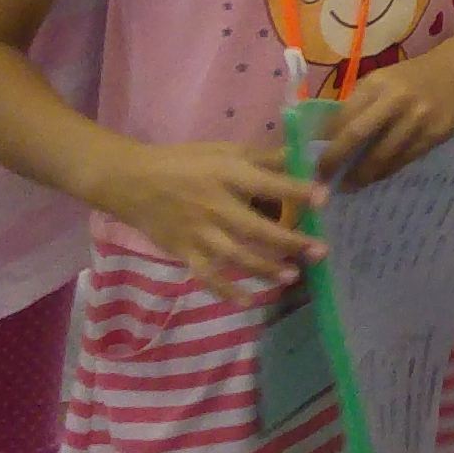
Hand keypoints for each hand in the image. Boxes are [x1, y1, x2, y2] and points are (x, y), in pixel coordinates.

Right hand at [93, 137, 322, 300]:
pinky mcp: (183, 251)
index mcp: (227, 175)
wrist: (130, 181)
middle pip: (257, 228)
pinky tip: (246, 301)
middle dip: (290, 242)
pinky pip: (206, 276)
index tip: (324, 198)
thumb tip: (300, 156)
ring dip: (266, 269)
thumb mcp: (223, 151)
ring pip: (237, 256)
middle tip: (320, 251)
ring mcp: (198, 232)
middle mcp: (215, 206)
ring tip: (292, 276)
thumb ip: (261, 157)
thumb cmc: (183, 162)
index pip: (269, 184)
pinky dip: (225, 290)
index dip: (296, 191)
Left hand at [312, 40, 453, 187]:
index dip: (325, 143)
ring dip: (362, 175)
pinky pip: (405, 160)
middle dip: (335, 162)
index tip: (314, 162)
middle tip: (323, 183)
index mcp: (376, 84)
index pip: (342, 118)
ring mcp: (418, 118)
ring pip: (382, 156)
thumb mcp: (382, 80)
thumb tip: (329, 139)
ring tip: (349, 186)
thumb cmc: (412, 77)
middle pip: (356, 137)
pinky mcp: (436, 134)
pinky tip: (377, 177)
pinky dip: (387, 171)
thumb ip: (360, 104)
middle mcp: (396, 99)